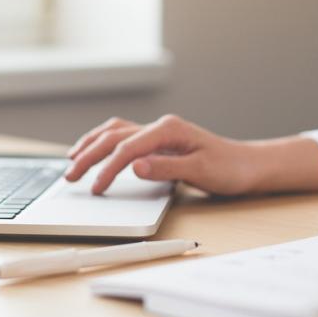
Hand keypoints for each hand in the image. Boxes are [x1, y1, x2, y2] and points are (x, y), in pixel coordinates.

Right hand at [64, 115, 257, 194]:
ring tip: (71, 160)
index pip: (127, 148)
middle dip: (88, 155)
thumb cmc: (229, 168)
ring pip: (114, 132)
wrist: (247, 166)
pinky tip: (94, 150)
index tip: (96, 189)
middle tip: (70, 176)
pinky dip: (104, 143)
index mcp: (168, 130)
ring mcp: (158, 132)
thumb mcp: (200, 171)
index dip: (107, 169)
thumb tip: (134, 166)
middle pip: (114, 137)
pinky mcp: (158, 142)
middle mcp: (160, 127)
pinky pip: (123, 136)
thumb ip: (166, 168)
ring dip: (91, 144)